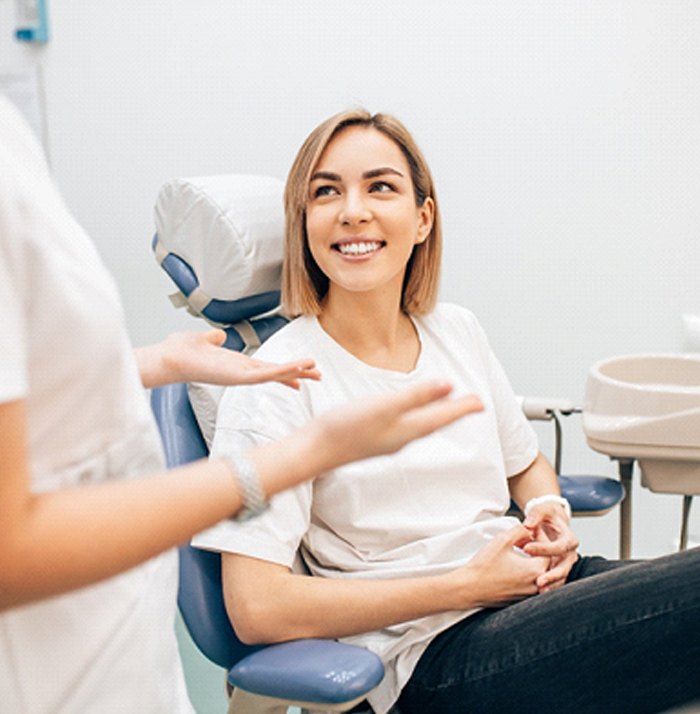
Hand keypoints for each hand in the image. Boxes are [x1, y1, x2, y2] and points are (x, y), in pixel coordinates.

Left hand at [138, 329, 320, 388]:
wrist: (169, 358)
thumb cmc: (181, 351)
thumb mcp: (203, 340)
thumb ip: (213, 338)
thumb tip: (219, 335)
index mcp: (236, 364)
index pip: (266, 368)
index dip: (285, 369)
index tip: (301, 372)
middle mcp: (241, 372)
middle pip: (276, 373)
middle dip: (298, 373)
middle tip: (319, 375)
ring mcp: (240, 376)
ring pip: (274, 374)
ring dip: (295, 371)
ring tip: (315, 370)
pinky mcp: (237, 377)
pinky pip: (264, 375)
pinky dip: (281, 372)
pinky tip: (296, 369)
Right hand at [317, 381, 482, 468]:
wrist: (315, 450)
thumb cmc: (346, 428)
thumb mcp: (385, 406)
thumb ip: (417, 396)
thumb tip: (448, 386)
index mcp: (409, 429)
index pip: (444, 416)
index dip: (464, 407)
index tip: (482, 402)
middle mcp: (402, 438)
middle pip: (436, 422)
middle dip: (454, 412)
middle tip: (471, 404)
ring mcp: (388, 440)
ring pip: (421, 425)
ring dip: (437, 415)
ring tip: (446, 406)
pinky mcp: (374, 438)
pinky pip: (406, 426)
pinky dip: (417, 417)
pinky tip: (409, 414)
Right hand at [449, 525, 549, 608]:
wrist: (469, 588)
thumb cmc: (485, 565)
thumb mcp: (502, 540)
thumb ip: (519, 530)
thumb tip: (529, 529)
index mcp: (535, 570)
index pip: (549, 550)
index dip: (540, 537)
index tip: (530, 530)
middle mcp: (536, 585)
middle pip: (546, 563)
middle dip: (538, 549)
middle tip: (525, 539)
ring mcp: (528, 595)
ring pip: (539, 574)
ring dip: (533, 561)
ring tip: (520, 551)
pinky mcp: (519, 599)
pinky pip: (531, 584)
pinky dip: (527, 573)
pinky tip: (514, 564)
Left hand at [522, 505, 578, 592]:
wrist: (550, 523)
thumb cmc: (546, 516)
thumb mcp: (542, 510)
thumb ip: (536, 514)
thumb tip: (528, 524)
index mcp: (569, 539)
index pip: (559, 546)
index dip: (543, 548)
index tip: (526, 548)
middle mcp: (570, 553)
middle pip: (565, 567)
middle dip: (552, 575)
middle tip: (538, 581)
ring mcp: (566, 564)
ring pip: (562, 577)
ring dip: (552, 585)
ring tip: (539, 590)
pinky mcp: (559, 570)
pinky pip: (557, 581)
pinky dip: (550, 587)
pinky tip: (539, 593)